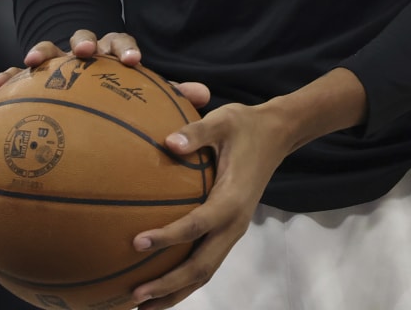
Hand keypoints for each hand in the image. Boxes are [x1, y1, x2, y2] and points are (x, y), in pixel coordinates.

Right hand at [0, 29, 210, 108]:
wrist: (85, 73)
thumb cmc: (120, 89)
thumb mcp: (144, 91)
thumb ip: (170, 93)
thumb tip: (204, 96)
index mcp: (113, 52)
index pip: (121, 43)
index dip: (126, 49)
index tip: (132, 60)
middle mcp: (86, 51)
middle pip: (84, 37)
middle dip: (84, 42)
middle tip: (83, 52)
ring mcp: (58, 59)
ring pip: (49, 47)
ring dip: (42, 50)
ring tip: (32, 61)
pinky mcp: (33, 73)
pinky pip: (18, 73)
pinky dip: (7, 75)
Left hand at [129, 102, 291, 309]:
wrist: (277, 135)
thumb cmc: (245, 126)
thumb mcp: (223, 120)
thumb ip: (197, 132)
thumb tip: (168, 142)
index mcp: (231, 200)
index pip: (197, 225)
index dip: (168, 237)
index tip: (137, 242)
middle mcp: (234, 224)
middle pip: (201, 267)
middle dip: (168, 285)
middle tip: (134, 296)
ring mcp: (233, 232)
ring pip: (204, 273)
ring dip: (174, 292)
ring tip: (140, 306)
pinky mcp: (228, 232)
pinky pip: (206, 263)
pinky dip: (183, 280)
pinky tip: (158, 285)